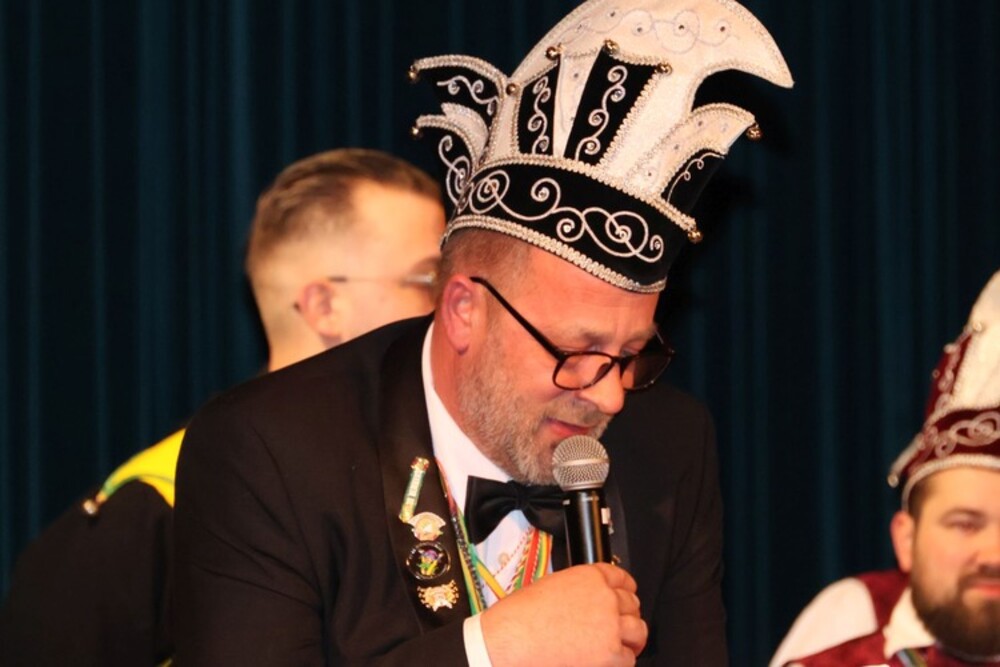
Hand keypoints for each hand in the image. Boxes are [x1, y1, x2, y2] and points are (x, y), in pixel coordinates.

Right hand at [479, 563, 646, 666]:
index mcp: (590, 577)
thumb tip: (587, 604)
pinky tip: (606, 660)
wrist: (510, 643)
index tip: (625, 597)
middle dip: (626, 615)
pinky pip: (628, 658)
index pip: (622, 578)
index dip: (625, 590)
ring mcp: (611, 626)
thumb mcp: (550, 588)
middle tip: (619, 625)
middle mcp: (605, 598)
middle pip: (632, 604)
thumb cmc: (519, 619)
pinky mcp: (611, 654)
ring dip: (630, 638)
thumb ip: (577, 592)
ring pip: (638, 630)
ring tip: (620, 645)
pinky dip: (620, 661)